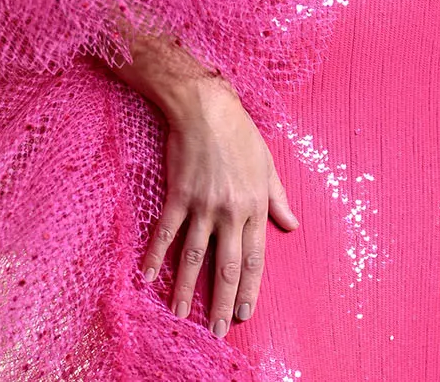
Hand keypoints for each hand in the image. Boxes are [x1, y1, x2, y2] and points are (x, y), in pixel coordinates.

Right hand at [140, 75, 298, 336]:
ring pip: (194, 257)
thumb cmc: (240, 134)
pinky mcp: (178, 195)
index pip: (255, 259)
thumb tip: (292, 225)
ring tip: (180, 316)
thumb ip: (279, 199)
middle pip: (226, 266)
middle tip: (218, 331)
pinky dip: (155, 255)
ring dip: (187, 289)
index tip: (245, 314)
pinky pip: (166, 232)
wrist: (206, 108)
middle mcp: (230, 212)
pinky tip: (147, 276)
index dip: (250, 290)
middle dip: (223, 302)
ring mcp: (202, 205)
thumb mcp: (267, 165)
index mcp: (254, 207)